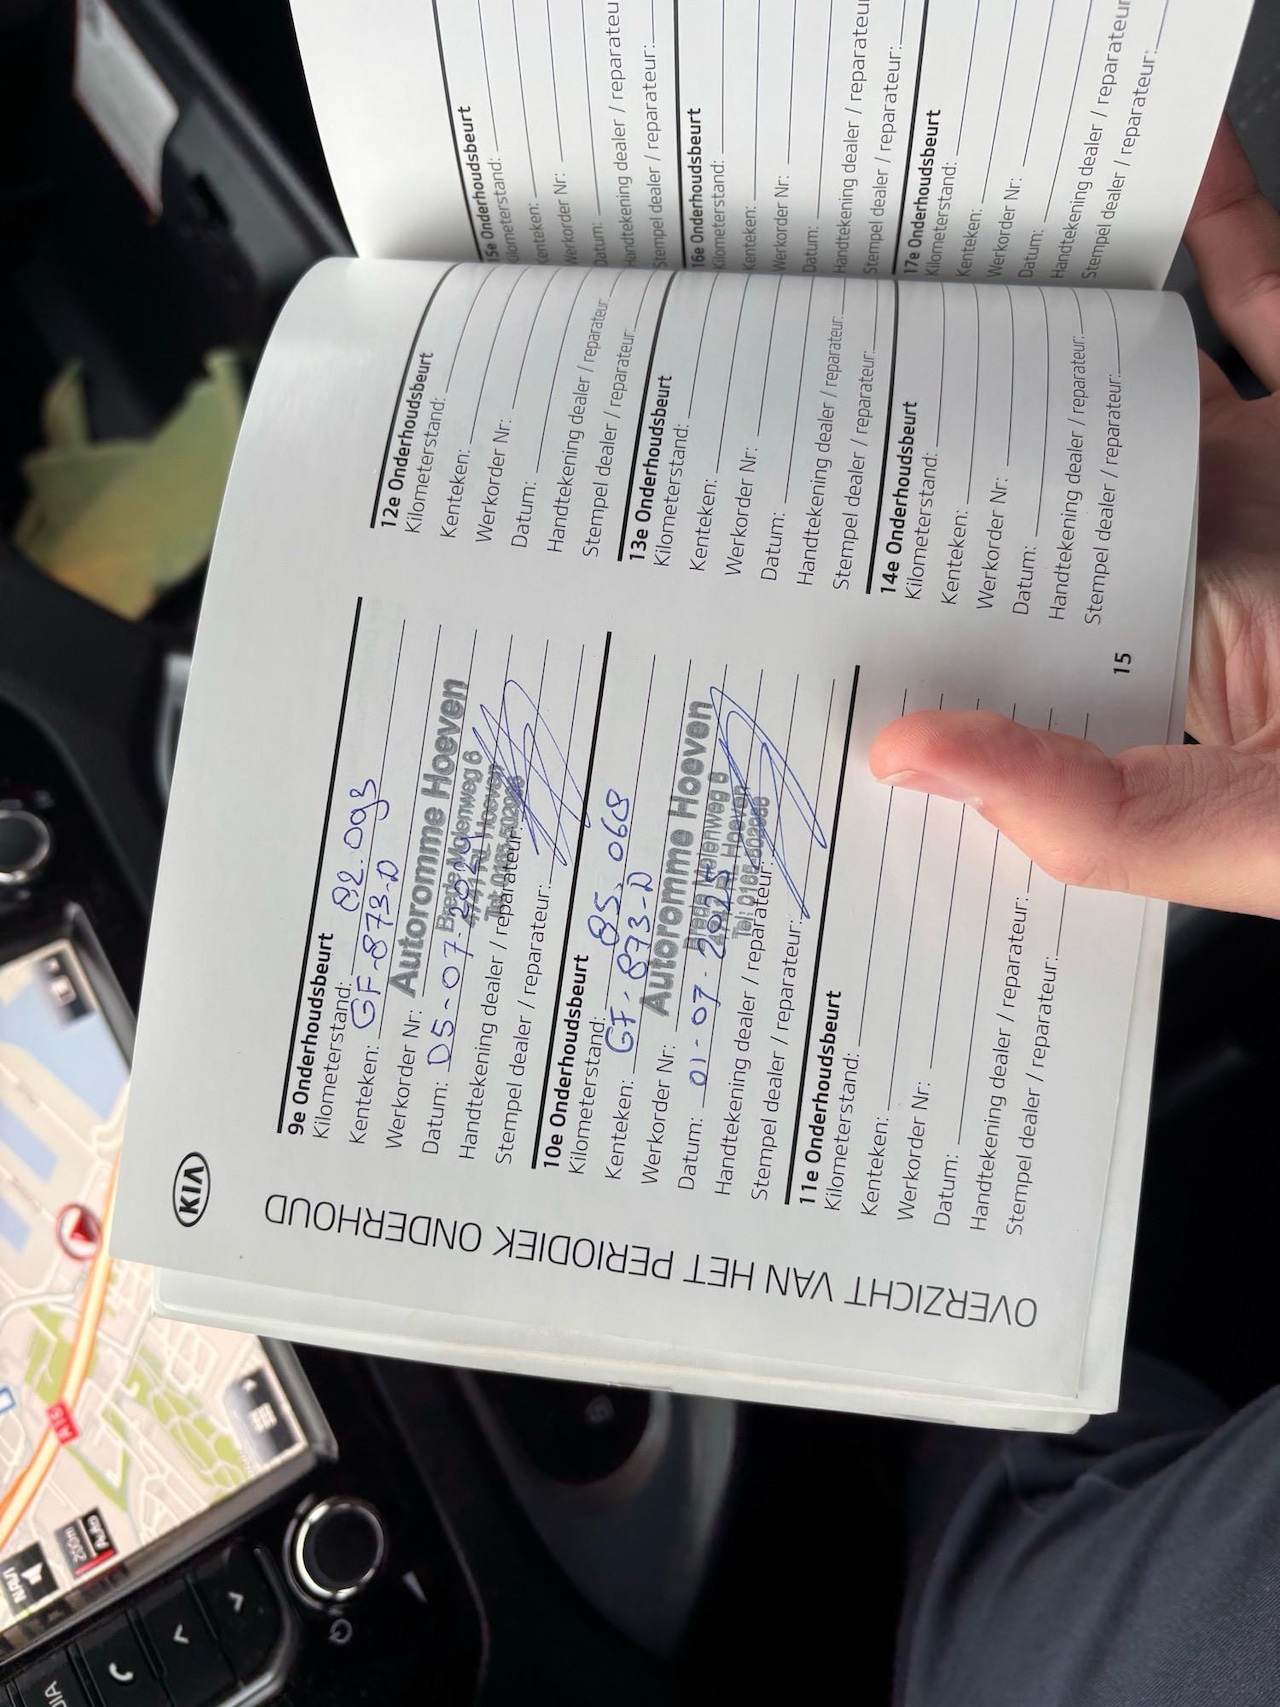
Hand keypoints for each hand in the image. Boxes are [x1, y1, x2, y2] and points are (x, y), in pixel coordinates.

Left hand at [869, 120, 1279, 917]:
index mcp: (1142, 697)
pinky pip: (1254, 289)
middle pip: (1026, 499)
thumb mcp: (1245, 836)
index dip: (892, 627)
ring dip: (1037, 330)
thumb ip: (1087, 813)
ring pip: (1112, 386)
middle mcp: (1179, 583)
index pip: (987, 650)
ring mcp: (1248, 485)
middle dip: (935, 457)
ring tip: (934, 274)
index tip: (779, 595)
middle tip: (817, 406)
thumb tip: (905, 760)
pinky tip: (1147, 173)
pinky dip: (1211, 221)